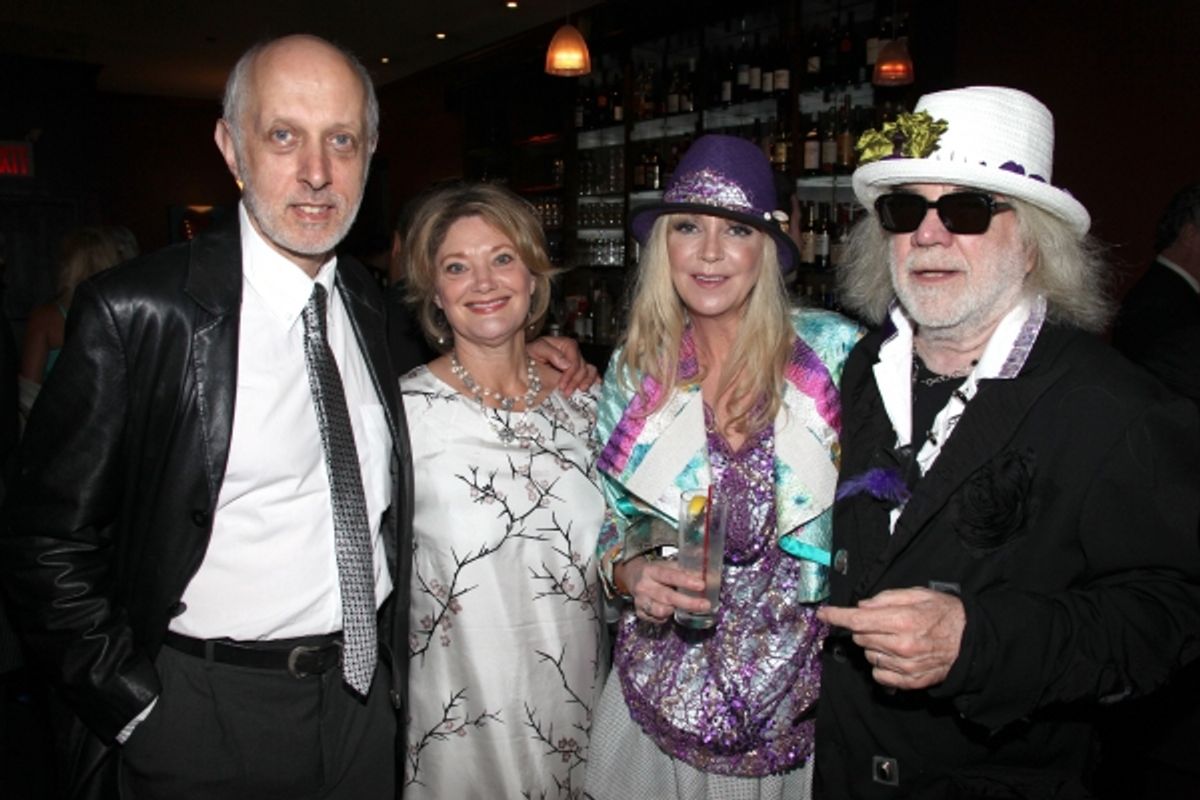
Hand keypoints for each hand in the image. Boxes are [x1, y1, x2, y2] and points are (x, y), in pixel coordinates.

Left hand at [527, 336, 599, 393]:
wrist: (526, 362)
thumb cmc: (530, 354)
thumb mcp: (536, 349)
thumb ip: (551, 353)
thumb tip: (567, 364)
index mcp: (565, 345)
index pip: (574, 359)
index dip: (570, 373)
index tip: (562, 384)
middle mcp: (573, 352)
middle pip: (582, 367)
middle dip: (575, 381)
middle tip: (566, 392)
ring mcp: (577, 361)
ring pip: (589, 370)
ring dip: (585, 382)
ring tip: (579, 391)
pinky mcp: (578, 371)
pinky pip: (591, 372)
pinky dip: (594, 379)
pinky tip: (596, 384)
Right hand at [615, 556, 708, 624]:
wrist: (632, 577)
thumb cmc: (655, 572)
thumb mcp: (666, 565)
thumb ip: (684, 569)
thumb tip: (706, 573)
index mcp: (651, 571)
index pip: (669, 575)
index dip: (686, 581)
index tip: (701, 585)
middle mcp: (644, 586)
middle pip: (667, 596)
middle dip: (688, 602)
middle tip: (705, 605)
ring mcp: (640, 601)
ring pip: (661, 610)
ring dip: (675, 610)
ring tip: (684, 607)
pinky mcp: (640, 613)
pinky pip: (657, 620)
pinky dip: (666, 617)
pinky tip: (670, 610)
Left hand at [817, 587, 964, 689]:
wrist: (971, 644)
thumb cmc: (945, 615)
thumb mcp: (918, 594)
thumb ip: (887, 598)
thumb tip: (862, 606)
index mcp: (902, 620)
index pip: (857, 620)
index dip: (836, 616)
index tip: (823, 614)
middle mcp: (900, 645)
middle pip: (860, 637)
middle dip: (864, 628)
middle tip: (882, 622)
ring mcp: (904, 666)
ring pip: (868, 655)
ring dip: (874, 646)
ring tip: (895, 639)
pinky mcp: (908, 681)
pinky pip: (879, 674)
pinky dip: (881, 664)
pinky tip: (896, 656)